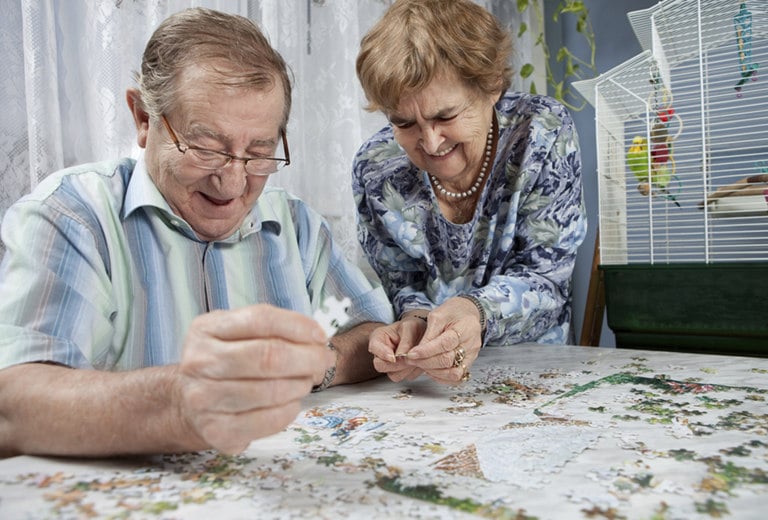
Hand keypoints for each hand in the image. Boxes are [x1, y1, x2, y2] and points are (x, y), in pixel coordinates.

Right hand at [177, 304, 333, 453]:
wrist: (188, 403)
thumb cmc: (226, 361)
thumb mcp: (237, 333)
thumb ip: (272, 329)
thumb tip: (317, 339)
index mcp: (206, 329)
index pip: (261, 319)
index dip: (298, 326)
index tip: (320, 335)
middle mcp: (200, 362)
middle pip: (269, 356)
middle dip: (308, 358)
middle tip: (323, 361)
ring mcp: (203, 399)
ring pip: (271, 391)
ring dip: (300, 385)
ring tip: (305, 381)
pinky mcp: (216, 431)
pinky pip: (268, 420)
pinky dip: (290, 410)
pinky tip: (291, 403)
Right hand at [368, 316, 426, 381]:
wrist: (421, 332)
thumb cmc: (413, 327)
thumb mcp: (411, 327)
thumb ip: (406, 341)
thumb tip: (401, 356)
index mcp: (378, 338)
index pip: (374, 348)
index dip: (383, 354)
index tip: (393, 357)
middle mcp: (381, 354)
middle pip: (380, 366)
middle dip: (397, 364)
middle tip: (410, 358)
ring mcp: (390, 365)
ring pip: (394, 375)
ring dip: (407, 368)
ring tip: (418, 356)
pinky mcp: (401, 372)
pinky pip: (406, 377)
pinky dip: (415, 371)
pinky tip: (419, 360)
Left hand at [403, 297, 481, 384]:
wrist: (468, 313)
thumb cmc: (453, 312)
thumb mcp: (438, 315)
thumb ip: (429, 333)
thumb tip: (417, 352)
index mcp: (464, 328)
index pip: (445, 344)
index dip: (426, 351)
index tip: (411, 354)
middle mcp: (471, 344)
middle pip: (448, 360)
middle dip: (426, 362)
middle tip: (411, 360)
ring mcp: (472, 355)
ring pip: (454, 373)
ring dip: (434, 372)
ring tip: (421, 364)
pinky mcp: (470, 363)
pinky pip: (458, 377)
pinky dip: (443, 377)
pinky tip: (432, 371)